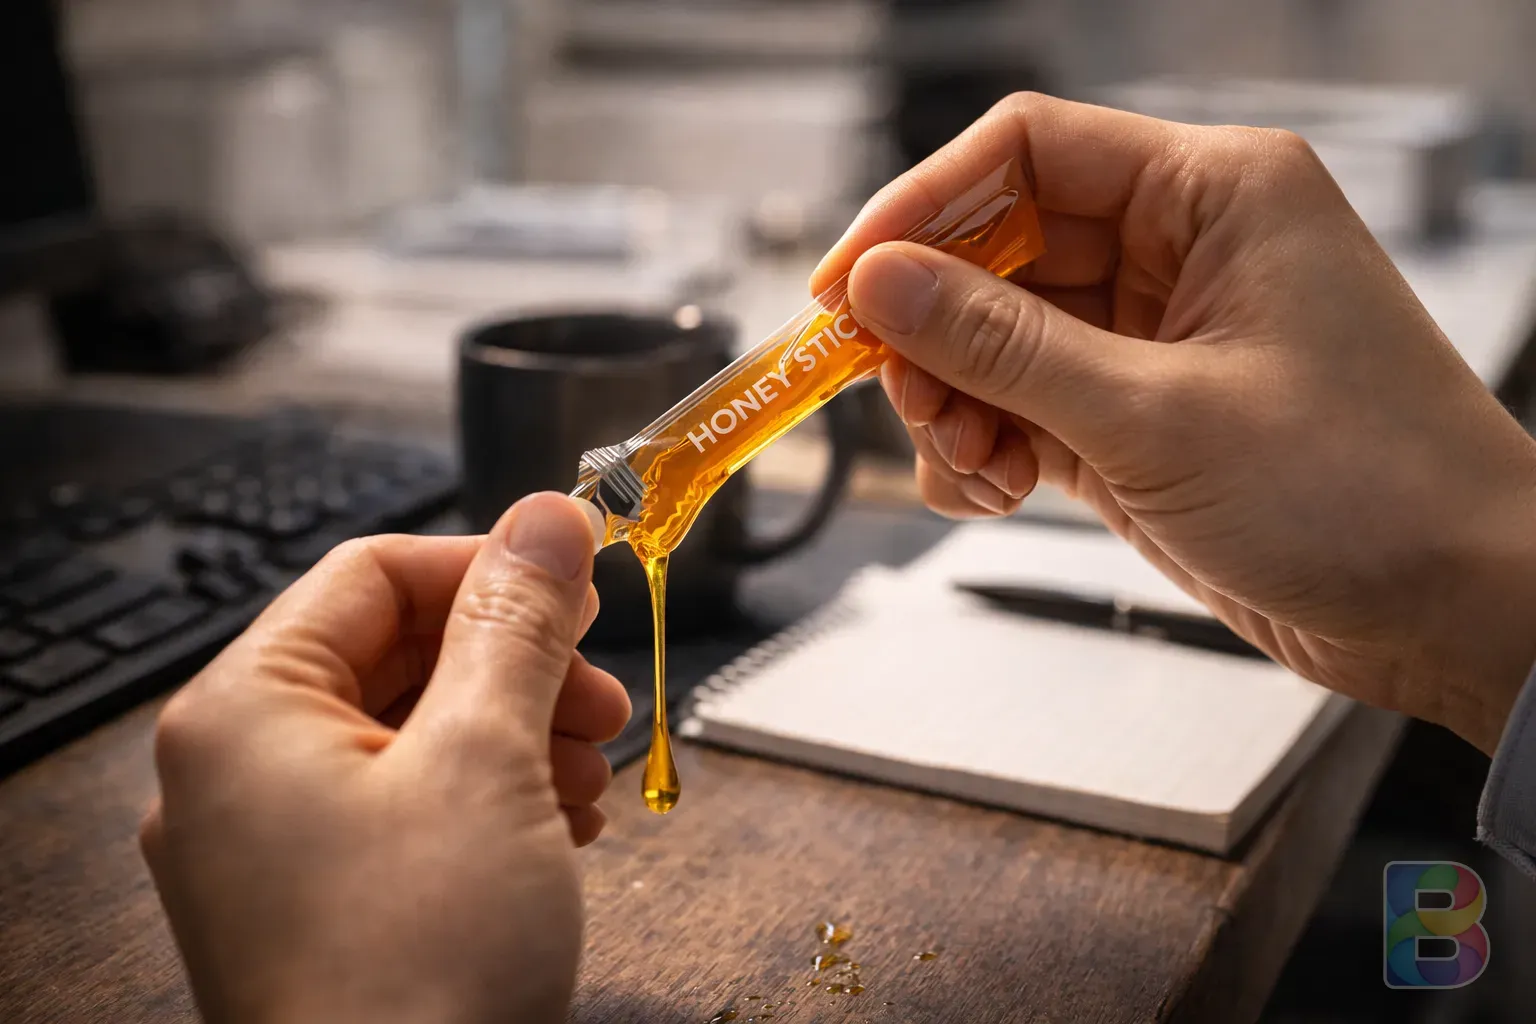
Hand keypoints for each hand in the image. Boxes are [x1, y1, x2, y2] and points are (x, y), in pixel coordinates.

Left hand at [140, 493, 628, 1023]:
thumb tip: (548, 517)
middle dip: (518, 664)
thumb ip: (517, 623)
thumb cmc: (413, 974)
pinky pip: (413, 806)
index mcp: (244, 714)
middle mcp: (243, 774)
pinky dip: (494, 797)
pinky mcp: (326, 902)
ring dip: (519, 731)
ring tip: (590, 769)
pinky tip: (558, 823)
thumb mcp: (486, 762)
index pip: (372, 573)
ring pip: (416, 732)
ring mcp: (279, 845)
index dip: (486, 564)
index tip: (578, 578)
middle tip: (601, 689)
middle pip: (399, 653)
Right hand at [817, 93, 1535, 755]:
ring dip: (954, 403)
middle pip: (994, 252)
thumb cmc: (1369, 491)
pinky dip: (986, 449)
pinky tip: (998, 490)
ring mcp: (1149, 339)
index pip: (1023, 153)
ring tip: (973, 465)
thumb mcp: (1156, 416)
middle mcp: (1175, 252)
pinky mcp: (1133, 418)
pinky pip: (1019, 407)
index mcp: (1210, 195)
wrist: (1452, 612)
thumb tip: (882, 283)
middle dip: (931, 332)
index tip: (845, 283)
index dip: (917, 210)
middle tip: (901, 397)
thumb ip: (1003, 346)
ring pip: (993, 340)